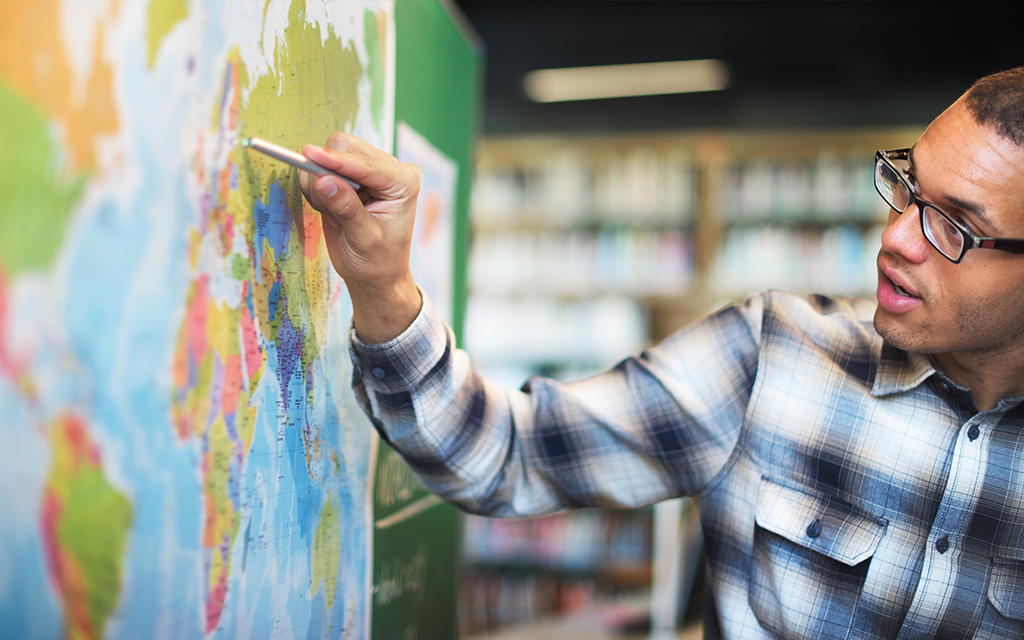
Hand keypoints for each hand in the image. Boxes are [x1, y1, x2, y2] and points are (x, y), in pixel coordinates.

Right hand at [298, 132, 422, 343]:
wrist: (376, 275)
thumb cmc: (378, 262)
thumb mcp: (364, 240)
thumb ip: (346, 209)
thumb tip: (323, 181)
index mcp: (403, 181)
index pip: (364, 163)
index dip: (335, 161)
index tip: (309, 155)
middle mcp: (388, 169)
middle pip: (344, 147)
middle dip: (327, 172)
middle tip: (329, 209)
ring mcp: (368, 169)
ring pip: (329, 153)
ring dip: (320, 182)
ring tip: (335, 216)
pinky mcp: (350, 176)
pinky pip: (320, 168)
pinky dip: (317, 187)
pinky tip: (331, 211)